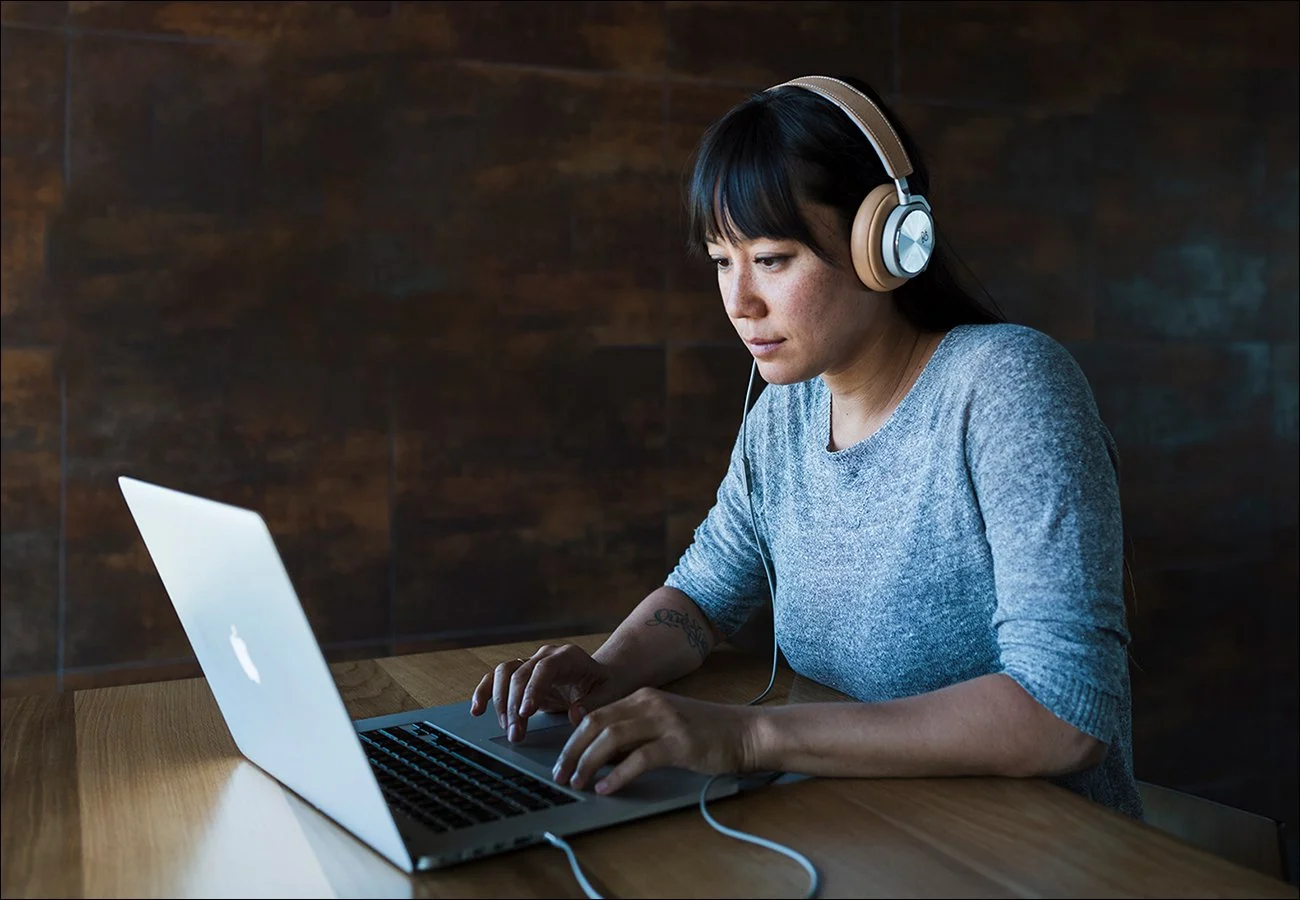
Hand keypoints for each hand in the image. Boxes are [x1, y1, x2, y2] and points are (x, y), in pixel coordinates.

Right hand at [469, 644, 624, 741]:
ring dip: (500, 703)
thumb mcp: (609, 694)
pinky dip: (485, 692)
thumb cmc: (607, 685)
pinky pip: (496, 678)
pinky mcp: (520, 674)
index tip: (526, 713)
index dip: (532, 689)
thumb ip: (593, 703)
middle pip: (521, 674)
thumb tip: (574, 713)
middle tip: (516, 735)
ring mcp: (531, 662)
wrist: (600, 677)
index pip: (545, 668)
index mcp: (569, 656)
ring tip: (507, 729)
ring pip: (504, 674)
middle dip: (515, 706)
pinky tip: (477, 710)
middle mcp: (546, 655)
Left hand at [552, 687, 757, 794]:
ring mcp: (665, 722)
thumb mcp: (666, 725)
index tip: (562, 760)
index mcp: (644, 697)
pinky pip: (639, 758)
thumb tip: (603, 756)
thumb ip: (637, 733)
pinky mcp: (679, 743)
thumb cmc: (708, 733)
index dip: (573, 738)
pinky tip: (606, 788)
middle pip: (597, 723)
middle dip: (573, 750)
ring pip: (612, 738)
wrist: (747, 733)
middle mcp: (651, 704)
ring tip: (577, 782)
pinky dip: (618, 775)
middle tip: (560, 774)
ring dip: (588, 762)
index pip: (597, 715)